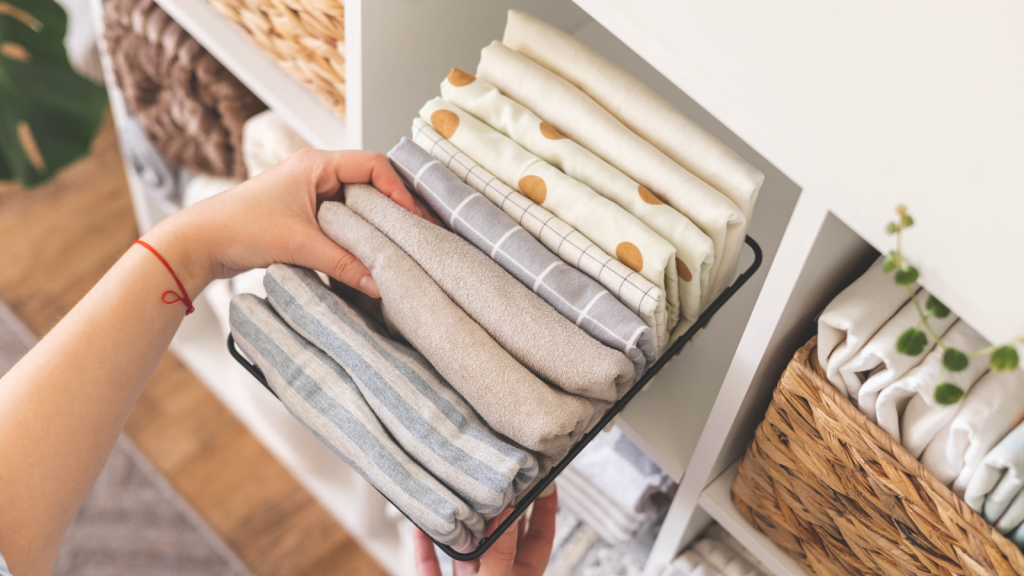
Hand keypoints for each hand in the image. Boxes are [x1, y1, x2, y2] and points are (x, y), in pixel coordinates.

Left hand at [143, 148, 440, 297]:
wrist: (199, 244)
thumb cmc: (239, 229)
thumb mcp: (299, 246)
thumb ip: (344, 263)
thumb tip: (379, 283)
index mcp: (315, 164)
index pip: (374, 165)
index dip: (398, 189)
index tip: (413, 217)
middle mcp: (314, 173)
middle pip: (370, 182)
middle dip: (394, 206)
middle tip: (417, 231)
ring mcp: (309, 193)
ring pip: (356, 203)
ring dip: (375, 222)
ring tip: (398, 242)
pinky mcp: (303, 214)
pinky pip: (341, 219)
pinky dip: (356, 234)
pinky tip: (369, 252)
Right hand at [414, 488, 556, 575]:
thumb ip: (501, 552)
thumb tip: (507, 511)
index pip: (539, 537)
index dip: (545, 509)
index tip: (545, 481)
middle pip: (501, 535)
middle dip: (500, 506)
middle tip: (498, 475)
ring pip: (465, 547)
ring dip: (460, 522)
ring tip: (458, 493)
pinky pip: (430, 563)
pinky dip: (425, 543)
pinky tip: (420, 525)